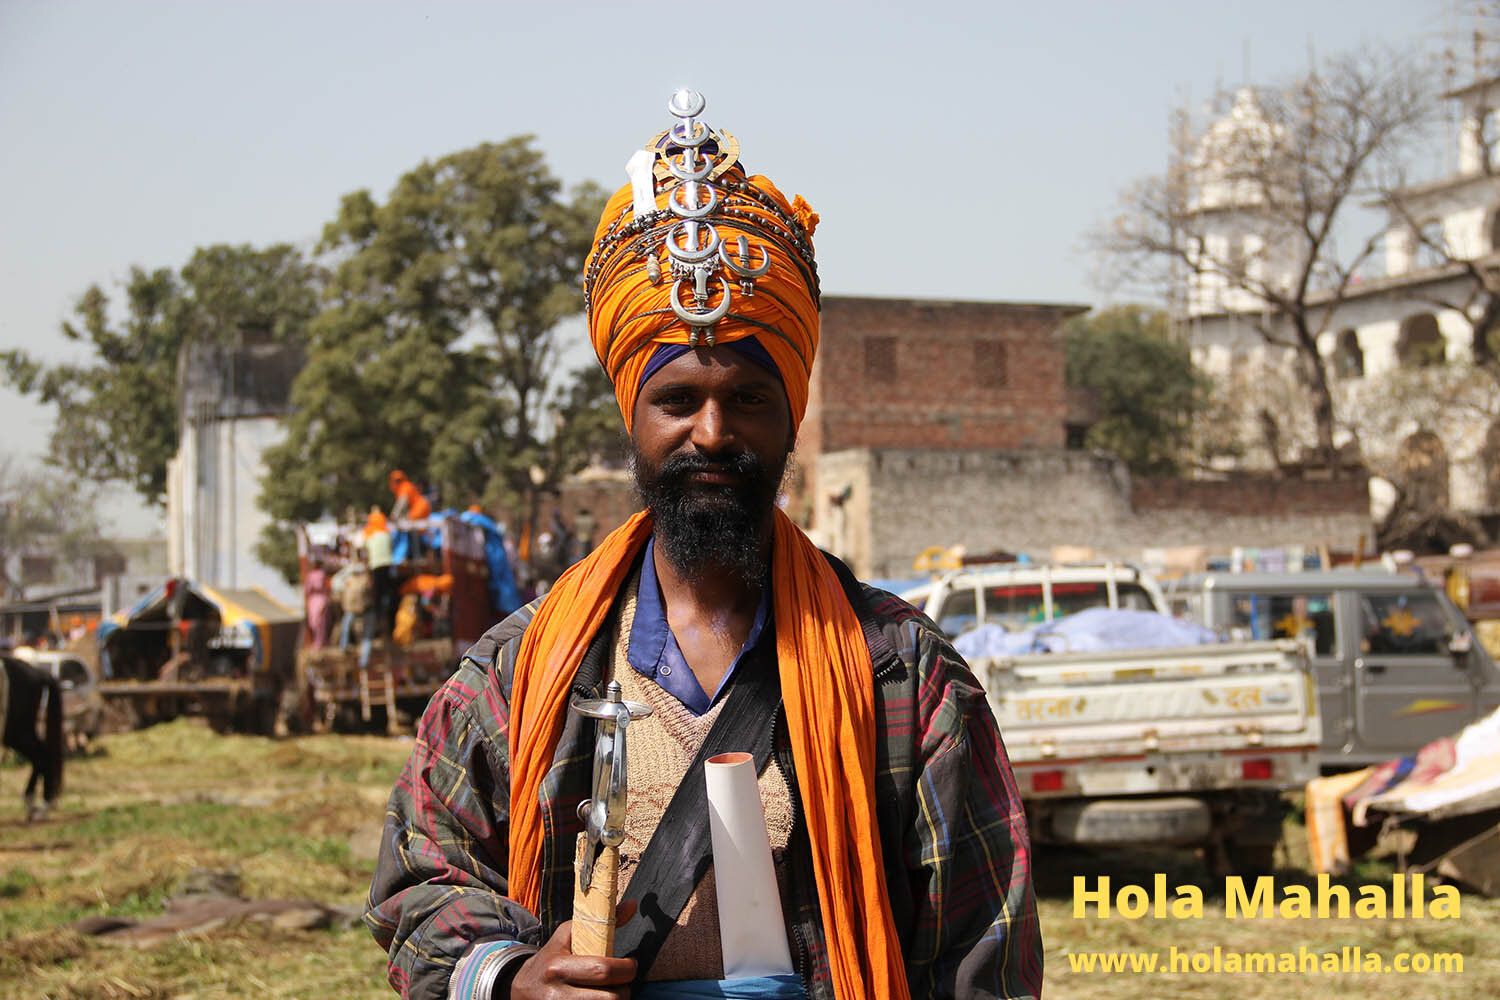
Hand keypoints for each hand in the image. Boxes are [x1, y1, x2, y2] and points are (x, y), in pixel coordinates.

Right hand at [502, 900, 637, 999]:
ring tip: (612, 991)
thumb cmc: (550, 958)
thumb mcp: (568, 935)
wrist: (521, 989)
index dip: (626, 968)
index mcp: (558, 967)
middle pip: (610, 998)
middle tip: (623, 982)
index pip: (603, 970)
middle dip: (625, 990)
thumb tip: (632, 905)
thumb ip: (601, 922)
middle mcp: (557, 994)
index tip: (630, 964)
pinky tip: (600, 998)